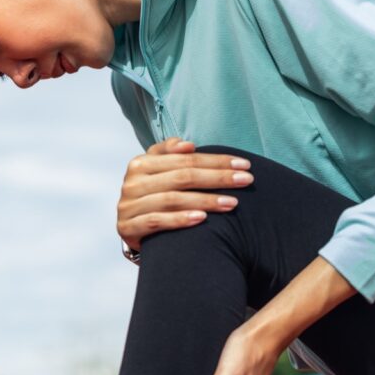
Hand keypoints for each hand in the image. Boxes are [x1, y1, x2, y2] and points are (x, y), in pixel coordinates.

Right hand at [116, 137, 253, 252]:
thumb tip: (188, 145)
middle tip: (246, 180)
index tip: (244, 164)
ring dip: (206, 201)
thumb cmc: (154, 194)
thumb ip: (170, 154)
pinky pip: (158, 221)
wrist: (131, 228)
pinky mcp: (127, 227)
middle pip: (182, 177)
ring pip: (172, 199)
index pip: (185, 159)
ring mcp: (129, 205)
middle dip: (218, 178)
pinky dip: (181, 219)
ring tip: (232, 203)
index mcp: (141, 162)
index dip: (216, 161)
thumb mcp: (158, 171)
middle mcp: (133, 182)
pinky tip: (203, 219)